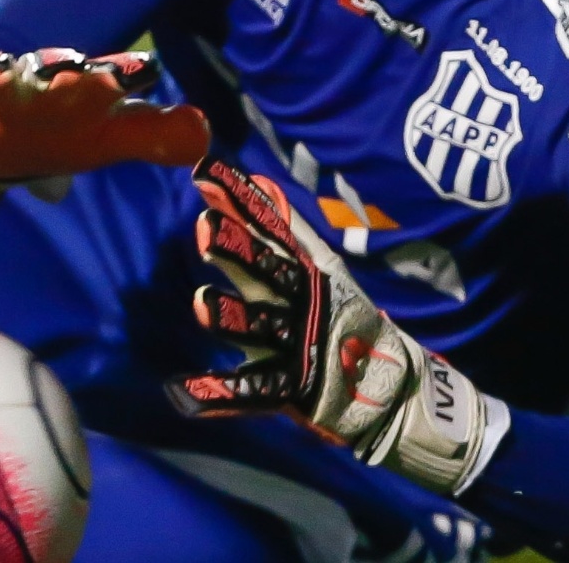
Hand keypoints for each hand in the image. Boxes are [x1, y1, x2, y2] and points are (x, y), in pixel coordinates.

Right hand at [0, 49, 208, 190]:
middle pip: (55, 70)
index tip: (141, 69)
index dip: (127, 73)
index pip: (113, 77)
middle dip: (60, 66)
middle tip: (68, 61)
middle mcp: (46, 84)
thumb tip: (204, 135)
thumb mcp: (116, 136)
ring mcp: (2, 96)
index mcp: (88, 89)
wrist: (7, 144)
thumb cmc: (72, 131)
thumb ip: (159, 136)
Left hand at [167, 159, 505, 496]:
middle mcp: (297, 303)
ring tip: (199, 301)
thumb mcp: (318, 268)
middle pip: (265, 272)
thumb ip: (286, 228)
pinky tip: (181, 391)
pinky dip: (218, 395)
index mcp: (300, 272)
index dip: (240, 202)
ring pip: (259, 327)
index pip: (268, 230)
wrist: (387, 386)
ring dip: (230, 316)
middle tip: (205, 226)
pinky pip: (250, 391)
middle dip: (237, 250)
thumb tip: (259, 181)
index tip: (205, 174)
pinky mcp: (288, 387)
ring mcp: (294, 345)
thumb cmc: (340, 318)